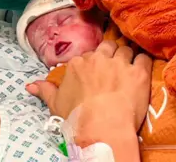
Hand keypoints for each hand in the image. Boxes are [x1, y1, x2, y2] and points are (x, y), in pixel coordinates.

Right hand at [26, 41, 152, 135]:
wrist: (101, 128)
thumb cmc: (77, 118)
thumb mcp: (56, 104)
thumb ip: (45, 90)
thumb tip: (30, 85)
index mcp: (78, 63)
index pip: (89, 54)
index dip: (95, 62)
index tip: (98, 72)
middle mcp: (99, 58)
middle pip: (109, 46)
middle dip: (112, 54)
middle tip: (115, 67)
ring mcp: (120, 64)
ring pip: (126, 49)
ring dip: (128, 56)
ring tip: (130, 67)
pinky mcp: (138, 73)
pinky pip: (144, 58)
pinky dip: (144, 61)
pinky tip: (143, 69)